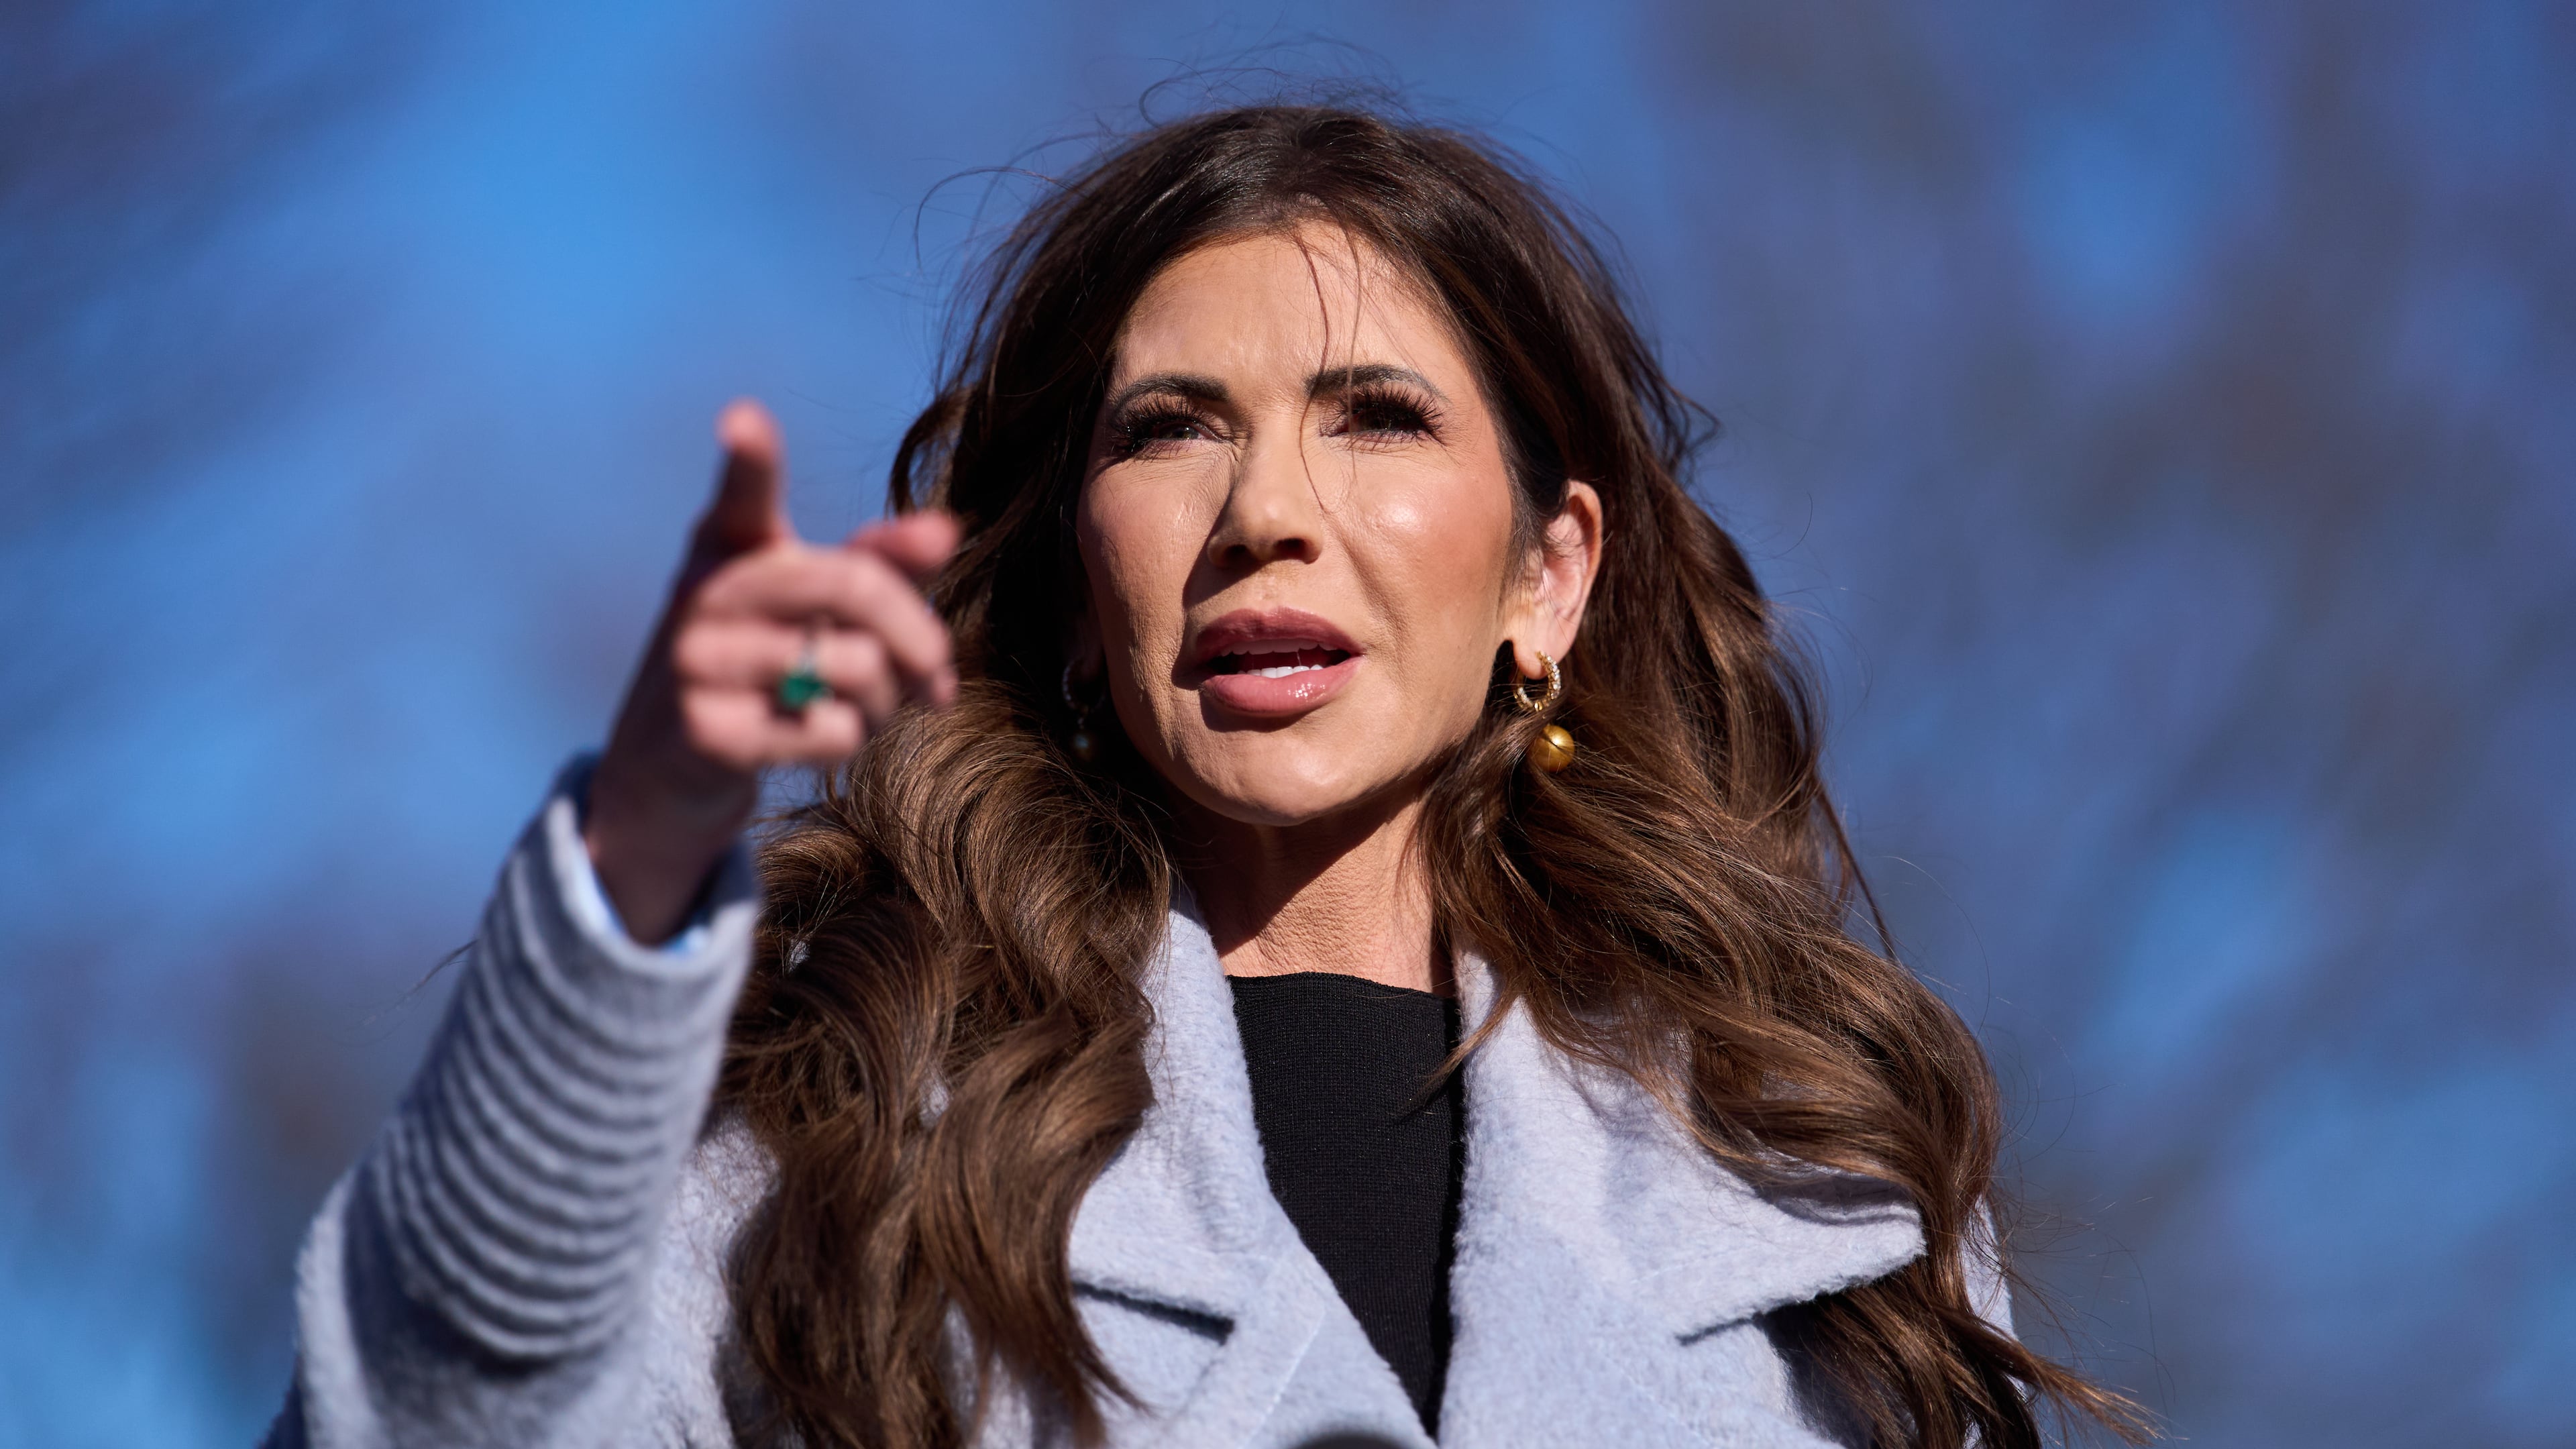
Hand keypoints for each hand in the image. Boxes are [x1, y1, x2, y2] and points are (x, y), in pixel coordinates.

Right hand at [584, 399, 958, 942]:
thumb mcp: (816, 612)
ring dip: (885, 701)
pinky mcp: (705, 733)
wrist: (670, 775)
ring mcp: (696, 662)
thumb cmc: (765, 673)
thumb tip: (946, 530)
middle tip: (940, 677)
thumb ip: (882, 568)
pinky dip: (847, 740)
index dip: (749, 458)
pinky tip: (813, 741)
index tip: (743, 420)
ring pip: (855, 664)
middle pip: (853, 585)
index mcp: (731, 547)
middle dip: (920, 636)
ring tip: (861, 708)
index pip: (742, 496)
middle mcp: (705, 593)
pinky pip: (831, 729)